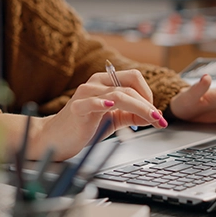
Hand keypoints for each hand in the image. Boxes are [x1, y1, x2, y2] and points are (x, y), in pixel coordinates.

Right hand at [25, 70, 167, 160]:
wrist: (56, 138)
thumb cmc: (83, 126)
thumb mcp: (113, 119)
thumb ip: (131, 115)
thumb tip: (154, 116)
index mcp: (105, 82)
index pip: (134, 78)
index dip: (148, 94)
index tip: (155, 112)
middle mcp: (96, 83)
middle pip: (129, 86)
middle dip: (148, 104)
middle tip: (159, 119)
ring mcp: (85, 94)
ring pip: (118, 94)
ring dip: (139, 107)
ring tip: (151, 119)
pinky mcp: (76, 108)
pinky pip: (91, 102)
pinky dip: (102, 103)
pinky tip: (110, 106)